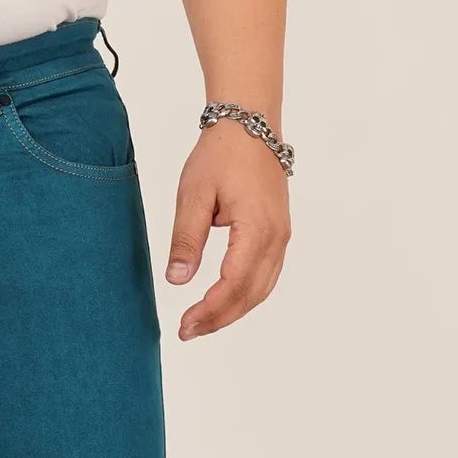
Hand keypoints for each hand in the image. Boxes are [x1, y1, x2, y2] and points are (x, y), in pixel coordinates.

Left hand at [166, 120, 290, 339]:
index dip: (210, 309)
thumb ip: (186, 240)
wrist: (250, 124)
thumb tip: (177, 280)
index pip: (234, 283)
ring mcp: (281, 236)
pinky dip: (244, 297)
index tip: (186, 325)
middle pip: (250, 294)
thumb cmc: (221, 155)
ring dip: (232, 312)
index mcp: (257, 226)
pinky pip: (265, 277)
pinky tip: (222, 305)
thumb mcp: (193, 195)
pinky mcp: (277, 235)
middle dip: (219, 319)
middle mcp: (276, 236)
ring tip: (201, 325)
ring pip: (261, 290)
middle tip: (188, 332)